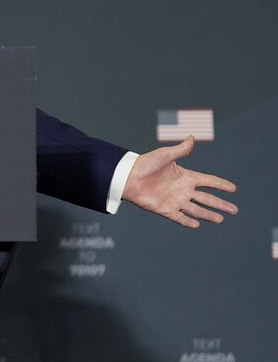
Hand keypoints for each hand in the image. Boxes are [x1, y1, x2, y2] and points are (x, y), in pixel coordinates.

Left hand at [122, 136, 236, 227]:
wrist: (127, 177)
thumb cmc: (145, 164)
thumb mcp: (165, 155)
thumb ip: (180, 150)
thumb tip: (192, 137)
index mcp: (185, 176)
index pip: (208, 181)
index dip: (220, 184)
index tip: (233, 188)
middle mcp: (182, 190)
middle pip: (206, 198)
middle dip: (220, 204)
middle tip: (235, 210)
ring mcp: (174, 200)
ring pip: (196, 209)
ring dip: (208, 214)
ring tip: (221, 219)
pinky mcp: (164, 209)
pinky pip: (179, 217)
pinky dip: (188, 221)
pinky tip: (197, 225)